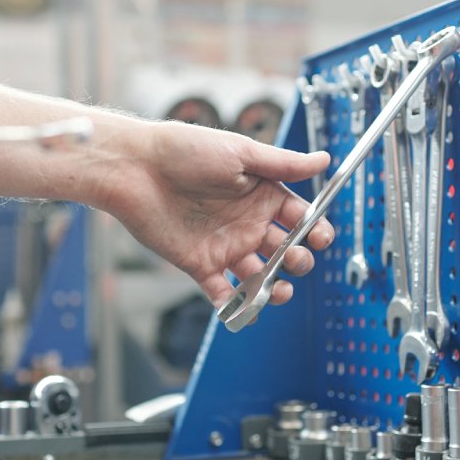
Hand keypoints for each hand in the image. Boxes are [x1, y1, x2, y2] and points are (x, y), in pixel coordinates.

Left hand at [104, 121, 334, 309]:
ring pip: (260, 277)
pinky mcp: (200, 264)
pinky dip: (235, 306)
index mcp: (261, 194)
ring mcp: (225, 245)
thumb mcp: (240, 153)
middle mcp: (247, 222)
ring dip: (274, 288)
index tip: (322, 238)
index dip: (315, 230)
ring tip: (277, 290)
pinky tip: (244, 309)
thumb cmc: (185, 150)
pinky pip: (223, 292)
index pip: (300, 217)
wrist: (136, 169)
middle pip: (285, 250)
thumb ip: (283, 163)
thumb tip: (324, 160)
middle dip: (298, 260)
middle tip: (293, 258)